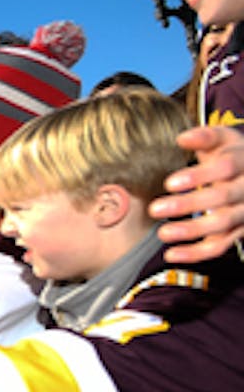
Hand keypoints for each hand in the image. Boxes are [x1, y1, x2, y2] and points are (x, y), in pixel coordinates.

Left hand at [150, 125, 243, 262]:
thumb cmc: (231, 153)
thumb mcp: (223, 139)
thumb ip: (204, 137)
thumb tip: (183, 138)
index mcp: (242, 162)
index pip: (225, 168)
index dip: (199, 176)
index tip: (170, 182)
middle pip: (221, 198)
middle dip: (189, 205)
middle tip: (155, 209)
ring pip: (222, 224)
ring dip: (192, 231)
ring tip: (163, 233)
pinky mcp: (239, 231)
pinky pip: (220, 245)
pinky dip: (197, 253)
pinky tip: (172, 254)